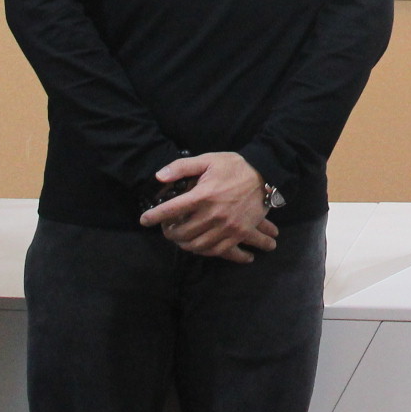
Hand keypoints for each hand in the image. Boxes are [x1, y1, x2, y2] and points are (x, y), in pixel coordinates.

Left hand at [143, 152, 279, 261]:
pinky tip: (198, 245)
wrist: (266, 175)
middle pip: (182, 232)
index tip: (145, 220)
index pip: (171, 210)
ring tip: (180, 238)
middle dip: (169, 233)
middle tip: (166, 228)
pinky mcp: (238, 234)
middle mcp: (213, 214)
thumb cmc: (234, 166)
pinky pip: (216, 251)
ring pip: (197, 245)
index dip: (154, 216)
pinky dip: (203, 251)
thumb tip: (159, 177)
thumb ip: (181, 167)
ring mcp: (227, 227)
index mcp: (203, 195)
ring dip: (184, 244)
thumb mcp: (207, 160)